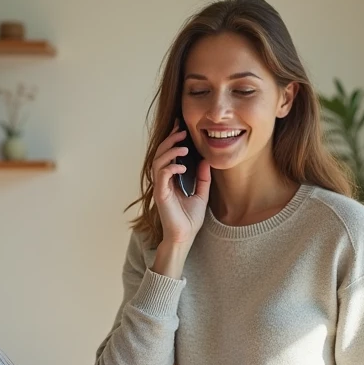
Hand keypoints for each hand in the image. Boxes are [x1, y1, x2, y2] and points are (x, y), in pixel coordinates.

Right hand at [151, 124, 211, 246]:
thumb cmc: (190, 219)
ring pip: (158, 161)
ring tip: (183, 146)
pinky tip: (182, 166)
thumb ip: (202, 178)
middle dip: (170, 140)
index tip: (181, 127)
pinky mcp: (160, 194)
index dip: (173, 140)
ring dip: (170, 151)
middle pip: (160, 154)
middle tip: (182, 131)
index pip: (169, 155)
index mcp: (171, 179)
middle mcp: (163, 181)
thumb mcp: (201, 194)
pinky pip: (161, 175)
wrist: (184, 237)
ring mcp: (160, 187)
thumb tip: (205, 160)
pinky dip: (171, 167)